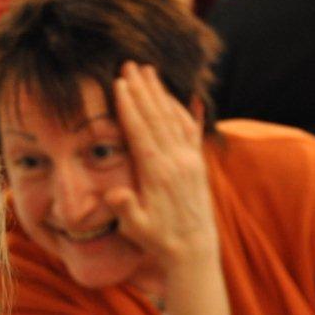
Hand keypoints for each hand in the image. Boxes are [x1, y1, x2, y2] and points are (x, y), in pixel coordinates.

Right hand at [105, 62, 218, 269]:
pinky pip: (192, 130)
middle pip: (157, 117)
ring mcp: (190, 161)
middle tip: (131, 64)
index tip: (120, 83)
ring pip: (174, 118)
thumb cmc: (160, 240)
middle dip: (143, 89)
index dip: (130, 106)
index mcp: (158, 174)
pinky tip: (184, 95)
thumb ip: (127, 209)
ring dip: (161, 93)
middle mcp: (177, 162)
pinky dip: (186, 110)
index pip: (141, 131)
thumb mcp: (137, 229)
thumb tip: (115, 194)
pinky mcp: (198, 164)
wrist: (194, 251)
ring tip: (150, 71)